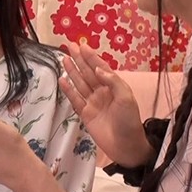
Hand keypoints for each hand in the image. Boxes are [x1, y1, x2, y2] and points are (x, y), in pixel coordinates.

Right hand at [59, 43, 152, 166]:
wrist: (126, 145)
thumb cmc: (129, 120)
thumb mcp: (126, 98)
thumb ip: (112, 81)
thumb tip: (98, 70)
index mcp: (114, 87)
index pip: (100, 68)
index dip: (91, 57)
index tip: (82, 46)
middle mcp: (102, 92)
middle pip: (88, 73)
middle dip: (79, 60)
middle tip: (69, 46)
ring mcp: (92, 103)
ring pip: (80, 83)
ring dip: (72, 71)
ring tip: (64, 59)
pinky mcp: (85, 114)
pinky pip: (75, 99)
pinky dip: (68, 90)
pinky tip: (62, 80)